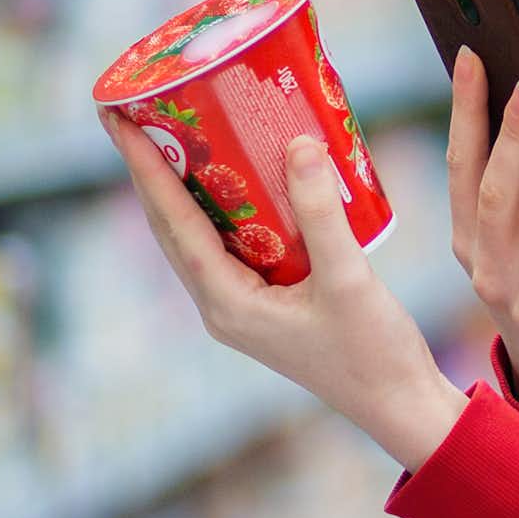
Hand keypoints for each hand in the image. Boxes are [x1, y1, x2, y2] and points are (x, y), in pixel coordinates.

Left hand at [101, 110, 465, 471]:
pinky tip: (235, 176)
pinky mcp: (264, 304)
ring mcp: (241, 307)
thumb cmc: (373, 352)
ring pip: (196, 236)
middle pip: (171, 228)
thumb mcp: (349, 279)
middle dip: (149, 171)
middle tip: (130, 113)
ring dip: (178, 187)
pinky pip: (228, 244)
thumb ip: (322, 213)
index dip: (146, 169)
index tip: (119, 120)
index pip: (174, 224)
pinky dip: (220, 206)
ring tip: (169, 134)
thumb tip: (297, 142)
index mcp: (228, 304)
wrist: (399, 404)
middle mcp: (222, 306)